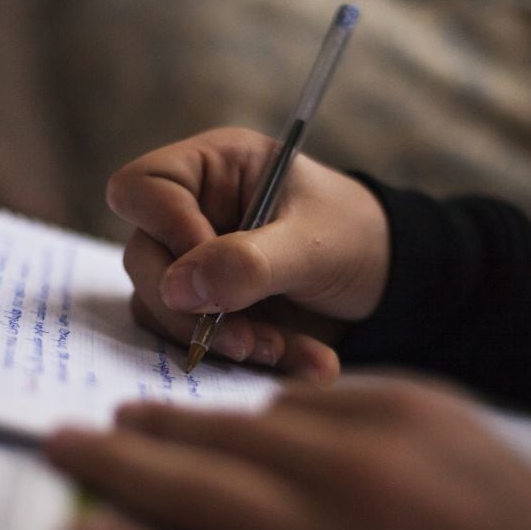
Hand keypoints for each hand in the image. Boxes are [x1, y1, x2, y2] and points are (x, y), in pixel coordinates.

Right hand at [45, 375, 530, 529]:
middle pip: (199, 493)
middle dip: (119, 467)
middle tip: (63, 440)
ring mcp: (391, 463)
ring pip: (245, 433)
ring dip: (180, 427)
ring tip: (133, 422)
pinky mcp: (427, 410)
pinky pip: (317, 399)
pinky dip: (272, 412)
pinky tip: (250, 421)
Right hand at [107, 127, 388, 383]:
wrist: (389, 285)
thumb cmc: (354, 237)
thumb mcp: (312, 244)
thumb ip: (248, 262)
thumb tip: (179, 289)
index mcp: (213, 168)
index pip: (141, 188)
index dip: (164, 231)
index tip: (210, 273)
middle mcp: (191, 213)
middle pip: (143, 258)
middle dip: (194, 308)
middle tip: (246, 339)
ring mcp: (194, 265)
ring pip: (162, 309)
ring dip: (219, 341)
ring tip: (282, 350)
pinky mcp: (205, 311)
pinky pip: (194, 341)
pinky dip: (246, 361)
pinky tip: (303, 360)